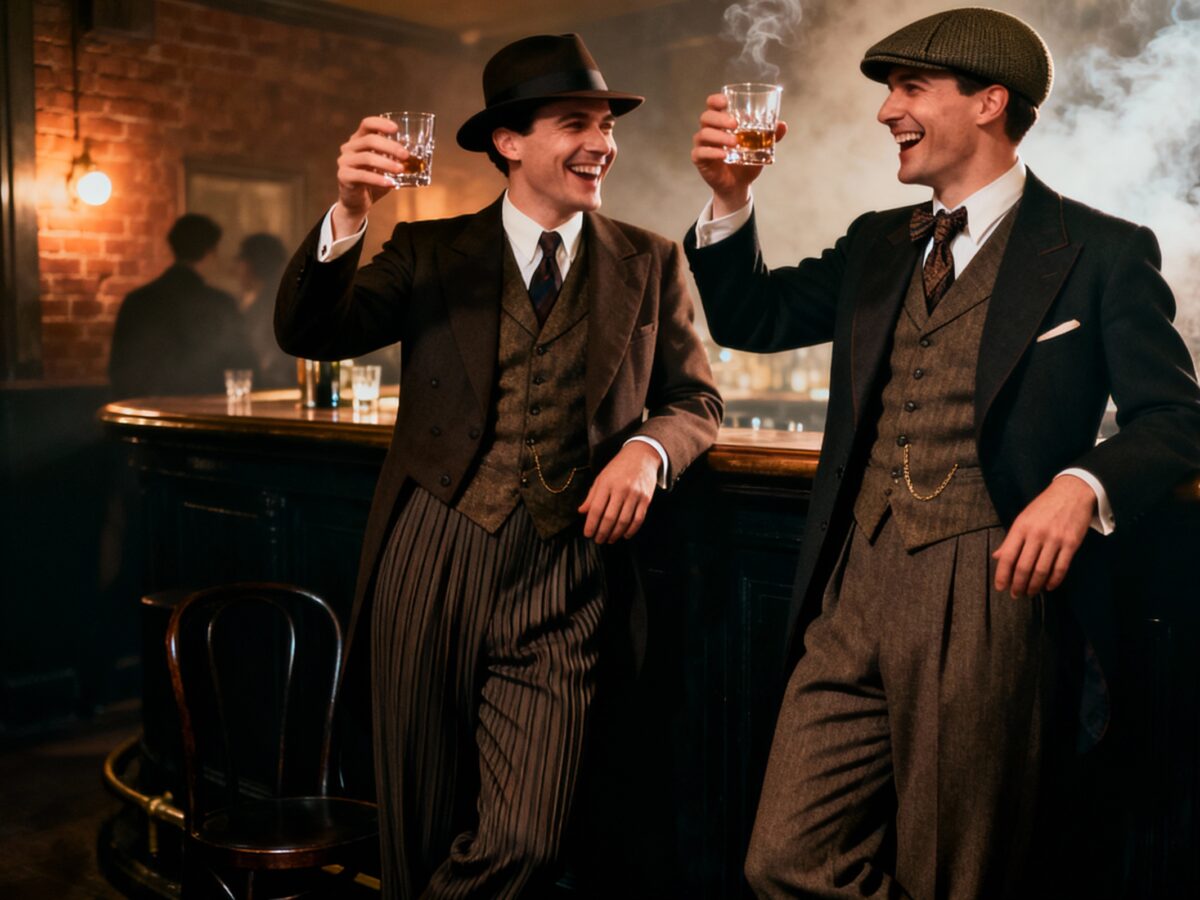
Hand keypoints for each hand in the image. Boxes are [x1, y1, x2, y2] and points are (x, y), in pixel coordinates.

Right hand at [332, 116, 405, 237]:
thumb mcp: (385, 167)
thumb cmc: (373, 181)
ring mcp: (344, 161)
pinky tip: (390, 183)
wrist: (357, 202)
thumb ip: (395, 159)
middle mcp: (349, 147)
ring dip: (386, 163)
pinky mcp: (344, 176)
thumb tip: (417, 156)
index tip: (396, 129)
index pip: (367, 124)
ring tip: (400, 170)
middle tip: (405, 155)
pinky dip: (378, 179)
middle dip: (390, 147)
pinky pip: (362, 175)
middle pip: (370, 140)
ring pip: (367, 157)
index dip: (381, 123)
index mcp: (359, 140)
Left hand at [578, 442, 661, 543]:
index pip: (596, 509)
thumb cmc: (618, 467)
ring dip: (615, 534)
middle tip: (598, 540)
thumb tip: (582, 512)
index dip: (591, 524)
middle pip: (609, 518)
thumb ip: (592, 496)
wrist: (642, 455)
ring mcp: (635, 494)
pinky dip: (631, 530)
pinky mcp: (646, 499)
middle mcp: (621, 489)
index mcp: (606, 484)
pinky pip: (638, 519)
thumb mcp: (601, 478)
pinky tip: (624, 535)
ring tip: (609, 539)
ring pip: (624, 521)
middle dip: (602, 532)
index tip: (588, 534)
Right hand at [691, 93, 787, 217]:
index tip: (726, 101)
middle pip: (706, 117)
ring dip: (719, 136)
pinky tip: (725, 154)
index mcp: (721, 122)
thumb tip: (782, 125)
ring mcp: (703, 145)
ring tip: (735, 142)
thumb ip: (771, 136)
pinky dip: (712, 152)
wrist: (738, 185)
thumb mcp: (760, 148)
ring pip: (704, 134)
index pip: (712, 104)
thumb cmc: (746, 161)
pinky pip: (700, 152)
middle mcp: (709, 130)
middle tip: (735, 123)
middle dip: (720, 118)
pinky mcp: (700, 160)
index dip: (716, 100)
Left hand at [993, 475, 1096, 598]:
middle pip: (1024, 567)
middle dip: (1018, 584)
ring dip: (1034, 585)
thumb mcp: (1023, 518)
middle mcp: (1037, 534)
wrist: (1073, 492)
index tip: (1000, 587)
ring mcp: (1055, 539)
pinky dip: (1053, 580)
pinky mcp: (1072, 543)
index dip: (1002, 575)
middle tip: (1016, 594)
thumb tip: (998, 557)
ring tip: (1030, 592)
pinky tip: (1048, 586)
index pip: (1008, 556)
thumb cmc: (1044, 506)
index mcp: (1021, 527)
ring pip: (1042, 570)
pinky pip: (1061, 567)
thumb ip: (1011, 539)